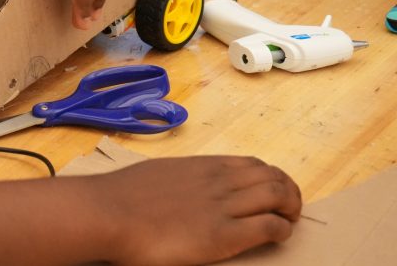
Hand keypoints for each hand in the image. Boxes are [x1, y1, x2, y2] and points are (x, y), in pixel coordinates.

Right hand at [91, 156, 301, 265]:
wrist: (108, 213)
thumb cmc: (123, 197)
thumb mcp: (157, 176)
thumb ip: (179, 180)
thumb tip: (181, 190)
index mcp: (202, 166)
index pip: (252, 165)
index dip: (270, 178)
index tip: (270, 194)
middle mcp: (218, 180)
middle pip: (273, 176)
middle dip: (289, 192)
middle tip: (288, 211)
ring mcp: (222, 206)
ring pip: (278, 194)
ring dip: (291, 208)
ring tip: (289, 222)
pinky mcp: (223, 235)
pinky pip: (269, 226)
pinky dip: (282, 230)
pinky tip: (278, 237)